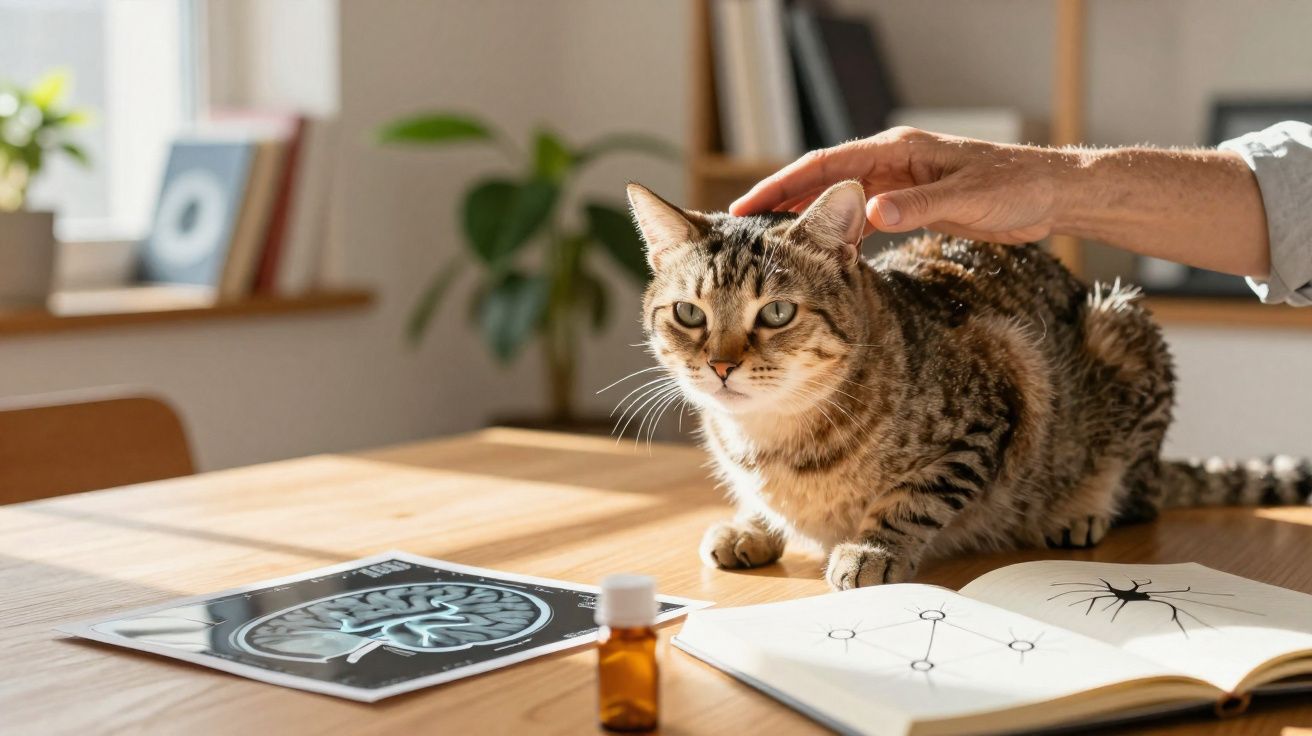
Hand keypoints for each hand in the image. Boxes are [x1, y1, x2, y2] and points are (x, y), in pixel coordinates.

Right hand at [730, 127, 1076, 243]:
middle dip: (780, 201)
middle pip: (822, 180)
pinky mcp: (911, 202)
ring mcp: (899, 182)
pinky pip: (861, 216)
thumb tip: (869, 213)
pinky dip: (836, 232)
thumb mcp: (964, 199)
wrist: (1049, 194)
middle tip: (741, 228)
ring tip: (768, 243)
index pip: (825, 165)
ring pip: (837, 199)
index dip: (782, 185)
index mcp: (896, 151)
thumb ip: (915, 207)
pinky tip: (819, 253)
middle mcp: (891, 162)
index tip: (747, 207)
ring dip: (804, 218)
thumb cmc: (1014, 188)